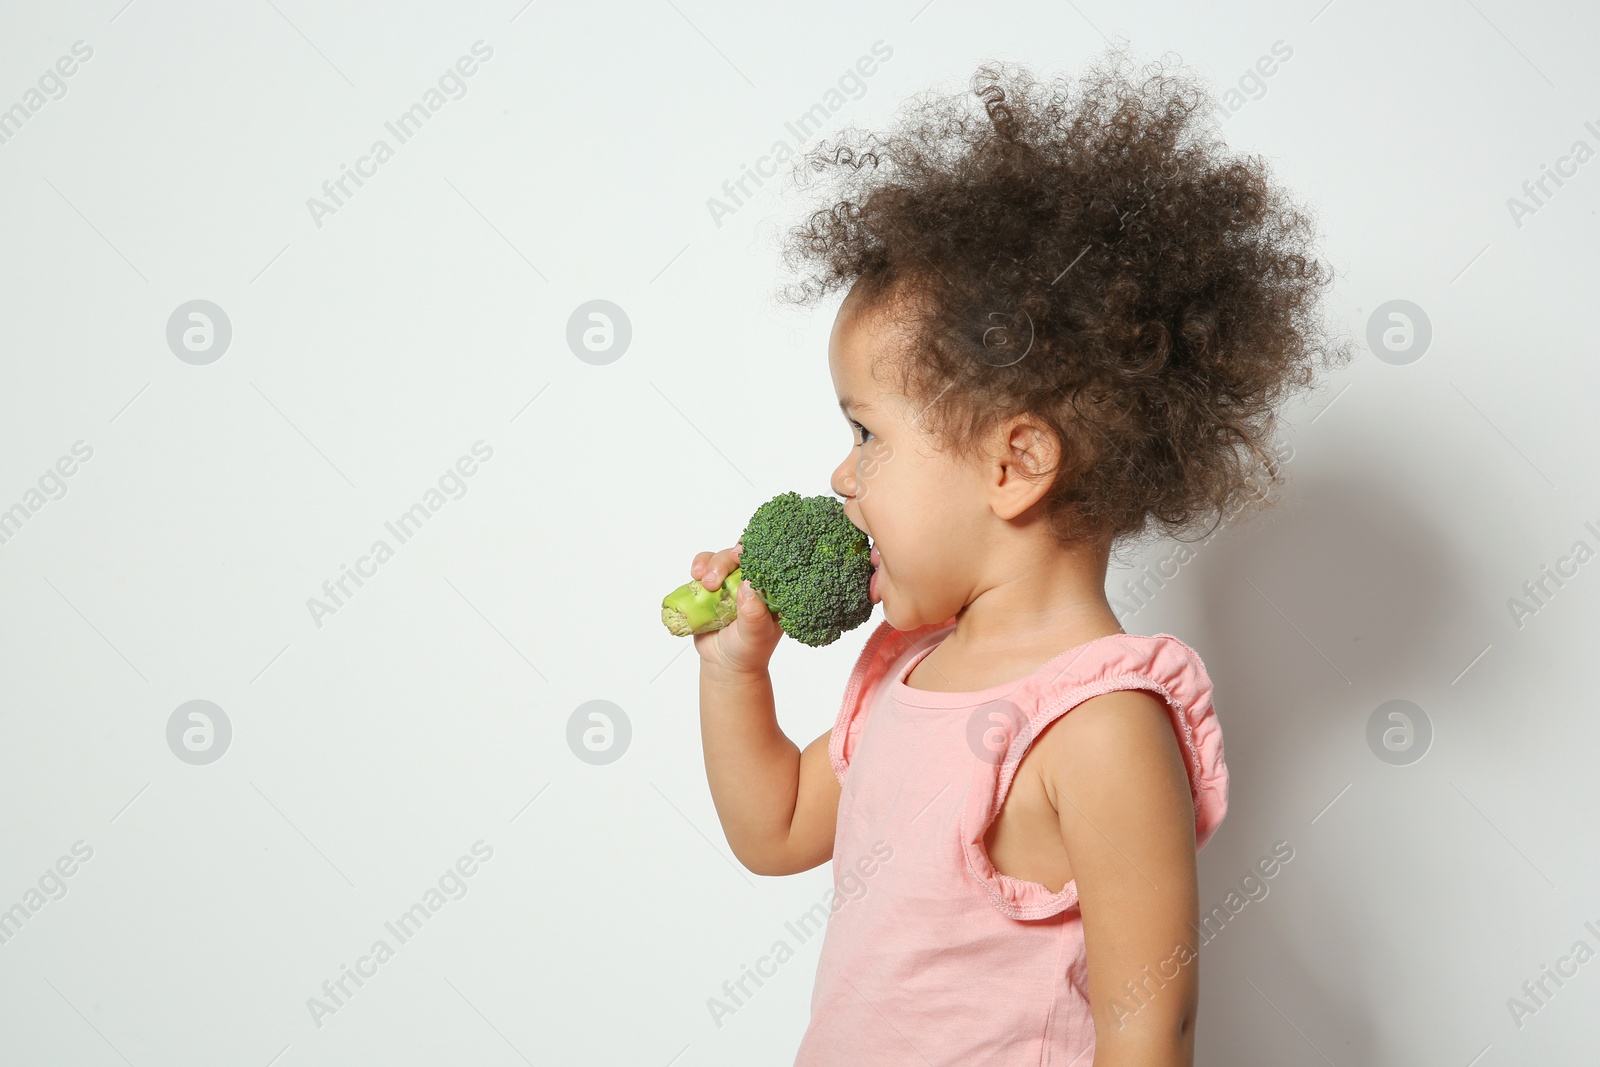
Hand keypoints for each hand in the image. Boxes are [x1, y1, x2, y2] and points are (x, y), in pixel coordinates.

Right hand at [688, 542, 781, 674]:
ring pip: (722, 556)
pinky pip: (705, 564)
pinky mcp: (713, 584)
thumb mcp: (755, 635)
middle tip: (714, 581)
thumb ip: (753, 613)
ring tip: (705, 584)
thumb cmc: (748, 650)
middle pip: (742, 554)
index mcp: (773, 589)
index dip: (757, 552)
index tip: (741, 555)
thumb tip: (748, 583)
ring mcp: (732, 580)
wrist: (725, 663)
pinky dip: (699, 565)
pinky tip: (695, 576)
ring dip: (711, 564)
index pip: (770, 561)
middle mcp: (754, 581)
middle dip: (726, 560)